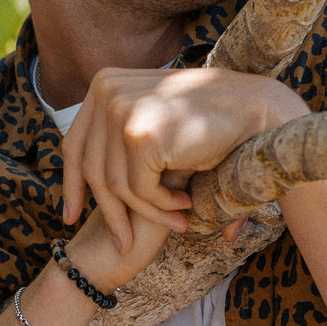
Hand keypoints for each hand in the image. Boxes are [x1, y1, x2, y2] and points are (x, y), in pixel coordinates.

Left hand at [62, 66, 308, 252]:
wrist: (255, 110)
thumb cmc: (209, 122)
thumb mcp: (155, 120)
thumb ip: (120, 139)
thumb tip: (84, 182)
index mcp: (104, 82)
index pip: (75, 143)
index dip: (71, 184)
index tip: (71, 216)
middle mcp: (106, 90)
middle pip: (89, 168)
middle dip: (107, 211)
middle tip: (122, 242)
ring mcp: (122, 110)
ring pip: (115, 186)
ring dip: (145, 212)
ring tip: (176, 219)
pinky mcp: (140, 135)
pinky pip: (138, 191)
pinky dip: (162, 206)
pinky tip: (186, 204)